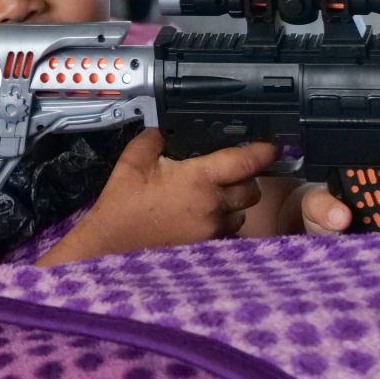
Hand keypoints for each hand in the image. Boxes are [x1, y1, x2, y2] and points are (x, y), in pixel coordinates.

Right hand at [38, 131, 276, 264]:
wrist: (109, 247)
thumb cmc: (122, 205)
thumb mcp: (133, 162)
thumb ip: (154, 138)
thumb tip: (166, 129)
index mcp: (199, 179)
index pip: (245, 162)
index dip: (262, 151)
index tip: (270, 146)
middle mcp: (214, 206)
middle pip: (252, 190)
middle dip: (245, 179)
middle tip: (226, 173)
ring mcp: (213, 230)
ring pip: (242, 213)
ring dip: (234, 203)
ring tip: (210, 198)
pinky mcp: (208, 248)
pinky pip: (228, 231)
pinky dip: (221, 221)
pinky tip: (200, 217)